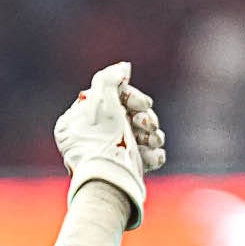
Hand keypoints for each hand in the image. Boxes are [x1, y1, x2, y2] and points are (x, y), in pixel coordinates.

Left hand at [54, 62, 166, 226]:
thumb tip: (123, 67)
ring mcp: (118, 151)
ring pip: (147, 136)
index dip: (134, 99)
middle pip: (137, 116)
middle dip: (146, 118)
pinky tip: (150, 156)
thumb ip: (109, 78)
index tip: (140, 105)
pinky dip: (154, 155)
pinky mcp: (130, 168)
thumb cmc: (99, 139)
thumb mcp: (101, 100)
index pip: (118, 99)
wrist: (106, 177)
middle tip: (144, 124)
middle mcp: (103, 134)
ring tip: (151, 141)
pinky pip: (150, 156)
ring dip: (154, 135)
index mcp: (91, 117)